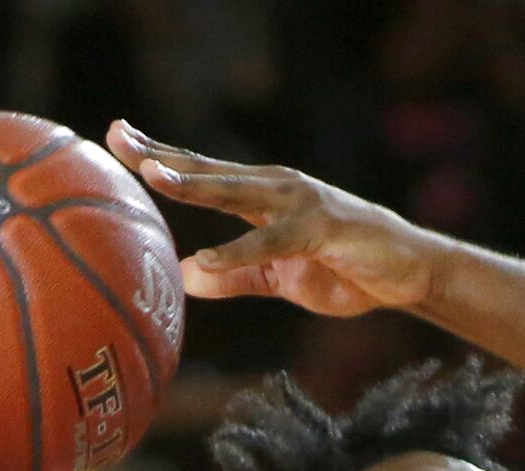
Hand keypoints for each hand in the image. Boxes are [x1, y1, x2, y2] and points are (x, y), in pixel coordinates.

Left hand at [107, 121, 439, 316]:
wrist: (407, 274)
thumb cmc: (346, 270)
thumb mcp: (281, 278)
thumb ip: (235, 277)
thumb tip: (184, 278)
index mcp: (262, 196)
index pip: (203, 173)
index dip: (161, 156)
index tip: (117, 141)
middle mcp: (275, 188)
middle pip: (209, 170)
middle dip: (163, 154)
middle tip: (117, 138)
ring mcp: (300, 202)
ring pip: (236, 193)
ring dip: (195, 185)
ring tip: (154, 178)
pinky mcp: (323, 228)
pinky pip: (272, 243)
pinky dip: (239, 253)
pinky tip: (208, 262)